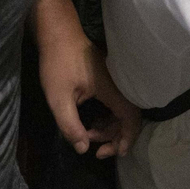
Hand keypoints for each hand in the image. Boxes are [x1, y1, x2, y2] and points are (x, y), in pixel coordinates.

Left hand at [38, 32, 140, 158]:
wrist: (58, 34)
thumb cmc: (58, 64)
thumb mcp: (58, 98)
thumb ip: (71, 126)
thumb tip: (83, 149)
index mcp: (113, 89)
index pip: (131, 118)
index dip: (127, 138)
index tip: (116, 154)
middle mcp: (120, 85)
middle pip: (129, 117)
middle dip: (115, 137)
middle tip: (97, 152)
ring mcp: (117, 81)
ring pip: (123, 110)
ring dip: (109, 128)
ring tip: (88, 136)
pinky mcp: (111, 79)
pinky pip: (116, 102)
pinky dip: (108, 117)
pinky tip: (92, 123)